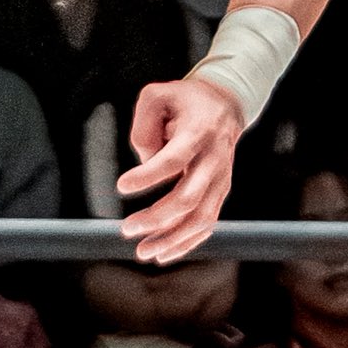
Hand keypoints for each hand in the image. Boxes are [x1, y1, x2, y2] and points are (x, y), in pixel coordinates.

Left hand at [119, 69, 246, 264]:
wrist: (226, 104)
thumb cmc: (185, 101)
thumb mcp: (157, 94)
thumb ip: (143, 124)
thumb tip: (144, 162)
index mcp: (199, 132)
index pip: (174, 159)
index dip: (148, 175)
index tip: (121, 186)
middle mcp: (214, 158)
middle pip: (189, 197)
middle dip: (157, 218)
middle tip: (127, 228)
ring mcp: (221, 178)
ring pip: (200, 218)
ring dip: (171, 239)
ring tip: (143, 251)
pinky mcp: (221, 192)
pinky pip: (207, 224)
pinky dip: (187, 243)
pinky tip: (164, 254)